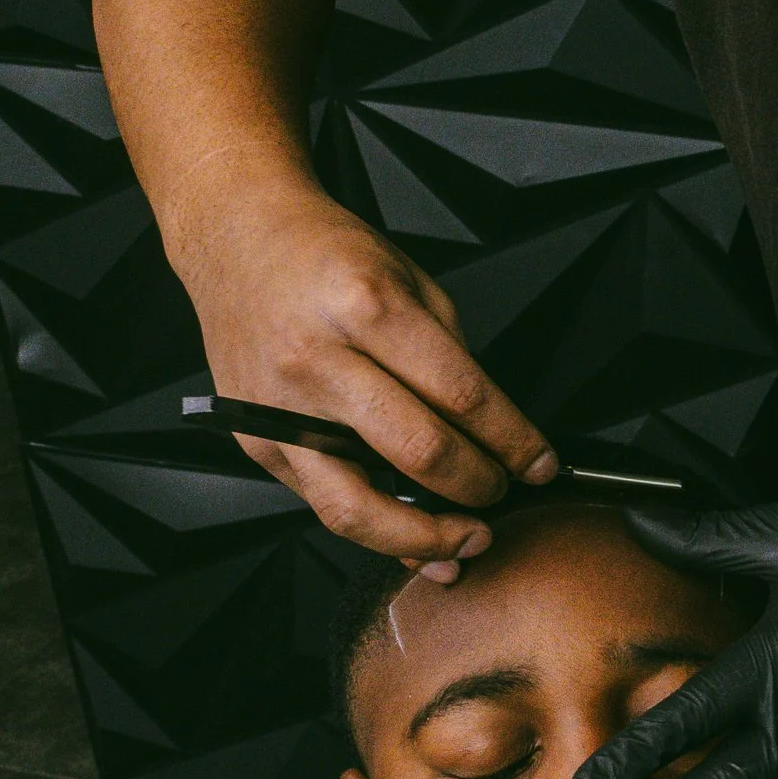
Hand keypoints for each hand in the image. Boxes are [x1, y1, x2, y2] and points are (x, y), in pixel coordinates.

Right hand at [178, 175, 558, 569]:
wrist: (238, 237)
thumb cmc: (322, 253)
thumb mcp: (409, 277)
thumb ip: (450, 355)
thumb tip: (491, 429)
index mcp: (367, 307)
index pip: (461, 395)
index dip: (513, 441)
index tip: (539, 463)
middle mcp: (318, 361)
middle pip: (419, 451)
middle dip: (478, 485)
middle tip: (502, 491)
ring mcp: (279, 408)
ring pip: (356, 506)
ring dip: (422, 537)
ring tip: (463, 541)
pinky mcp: (258, 440)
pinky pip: (323, 502)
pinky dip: (373, 527)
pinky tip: (407, 534)